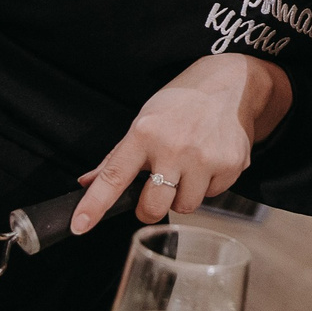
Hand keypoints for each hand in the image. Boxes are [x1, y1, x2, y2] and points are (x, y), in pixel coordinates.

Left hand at [72, 53, 290, 232]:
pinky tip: (209, 161)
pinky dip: (208, 185)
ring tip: (187, 170)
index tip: (80, 226)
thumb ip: (116, 157)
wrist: (230, 85)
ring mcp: (206, 158)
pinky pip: (212, 196)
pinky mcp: (231, 165)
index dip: (94, 205)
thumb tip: (86, 182)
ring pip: (184, 207)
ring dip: (181, 197)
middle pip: (153, 207)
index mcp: (145, 133)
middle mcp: (175, 147)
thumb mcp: (144, 120)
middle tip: (154, 193)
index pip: (114, 177)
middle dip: (149, 208)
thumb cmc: (180, 104)